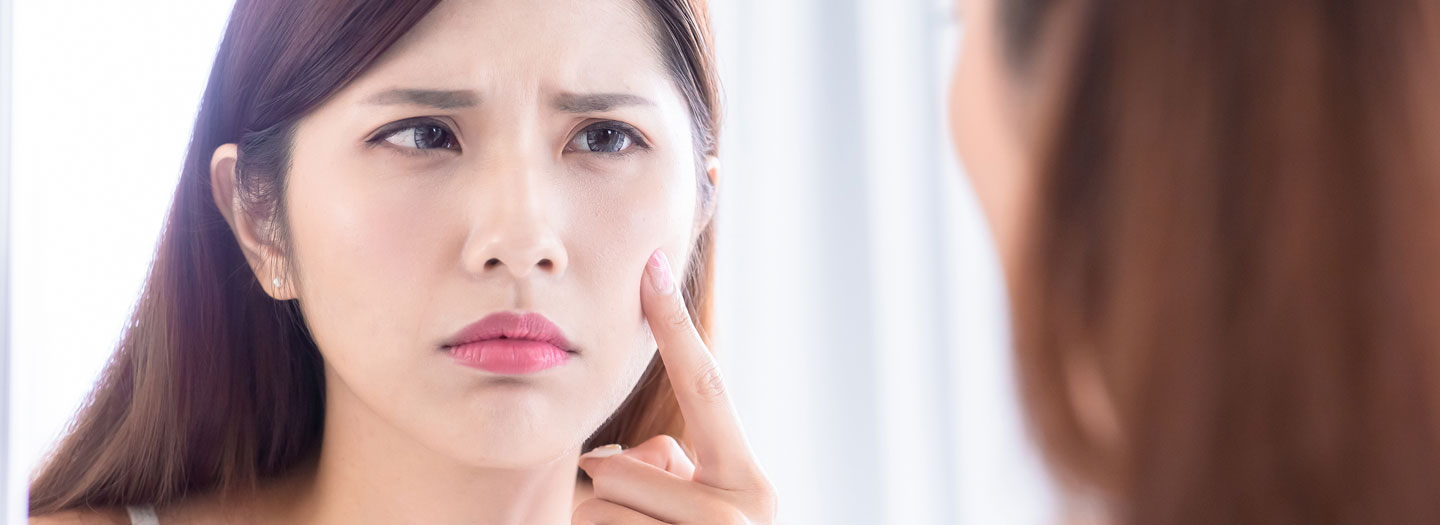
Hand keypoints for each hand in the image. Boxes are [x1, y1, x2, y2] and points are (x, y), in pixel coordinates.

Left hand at [574, 249, 777, 524]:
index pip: (705, 387)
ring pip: (598, 503)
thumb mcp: (699, 508)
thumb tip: (614, 458)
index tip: (653, 266)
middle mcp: (740, 513)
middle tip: (644, 523)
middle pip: (620, 467)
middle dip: (610, 489)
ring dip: (597, 523)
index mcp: (751, 484)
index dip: (674, 326)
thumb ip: (668, 467)